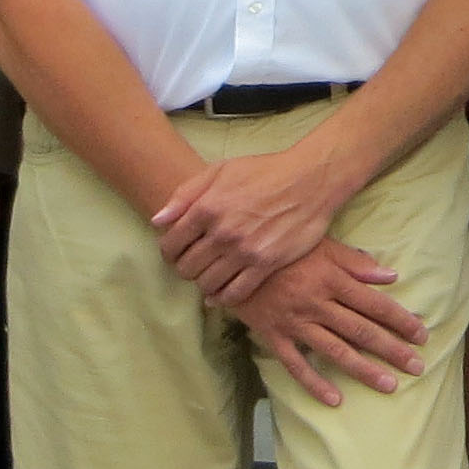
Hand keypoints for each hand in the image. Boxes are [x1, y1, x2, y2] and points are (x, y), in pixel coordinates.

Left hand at [153, 142, 351, 303]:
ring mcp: (244, 251)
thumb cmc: (265, 171)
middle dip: (185, 267)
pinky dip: (223, 298)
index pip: (170, 244)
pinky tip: (220, 294)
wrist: (310, 180)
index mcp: (207, 208)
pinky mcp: (266, 264)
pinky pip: (235, 293)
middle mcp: (222, 233)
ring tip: (209, 274)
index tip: (175, 252)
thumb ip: (185, 194)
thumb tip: (158, 221)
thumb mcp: (221, 170)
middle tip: (194, 263)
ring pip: (207, 283)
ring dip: (203, 283)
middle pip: (186, 268)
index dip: (168, 251)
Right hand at [232, 236, 428, 407]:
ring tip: (388, 385)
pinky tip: (335, 400)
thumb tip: (391, 277)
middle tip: (417, 367)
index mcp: (331, 278)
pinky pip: (296, 365)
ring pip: (335, 350)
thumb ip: (356, 262)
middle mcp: (316, 302)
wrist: (234, 255)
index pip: (374, 304)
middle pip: (361, 330)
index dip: (400, 320)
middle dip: (392, 349)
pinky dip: (315, 384)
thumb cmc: (284, 249)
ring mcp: (294, 322)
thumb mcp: (321, 245)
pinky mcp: (274, 335)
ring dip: (364, 370)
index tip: (422, 335)